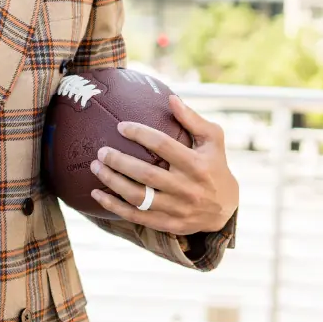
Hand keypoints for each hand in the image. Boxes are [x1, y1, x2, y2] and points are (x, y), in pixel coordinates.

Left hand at [89, 94, 238, 235]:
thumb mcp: (213, 140)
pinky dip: (115, 206)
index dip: (140, 134)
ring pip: (139, 197)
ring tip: (96, 167)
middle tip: (101, 151)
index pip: (163, 146)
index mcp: (197, 165)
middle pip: (147, 174)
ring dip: (113, 182)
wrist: (227, 208)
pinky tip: (97, 194)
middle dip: (120, 161)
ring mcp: (178, 209)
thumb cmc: (214, 165)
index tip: (120, 126)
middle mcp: (187, 189)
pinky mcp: (169, 224)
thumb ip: (192, 119)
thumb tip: (171, 98)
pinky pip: (137, 217)